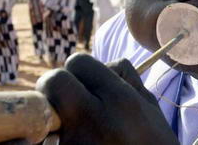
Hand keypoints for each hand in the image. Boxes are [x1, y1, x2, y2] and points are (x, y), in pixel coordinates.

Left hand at [36, 53, 178, 144]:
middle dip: (57, 86)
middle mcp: (95, 119)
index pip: (77, 61)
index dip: (79, 69)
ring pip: (45, 112)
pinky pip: (46, 140)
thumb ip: (125, 79)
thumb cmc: (153, 144)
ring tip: (75, 127)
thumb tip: (101, 62)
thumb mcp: (149, 107)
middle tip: (66, 100)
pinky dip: (53, 137)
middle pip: (53, 80)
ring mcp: (76, 144)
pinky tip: (74, 141)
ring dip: (54, 114)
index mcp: (120, 100)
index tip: (84, 83)